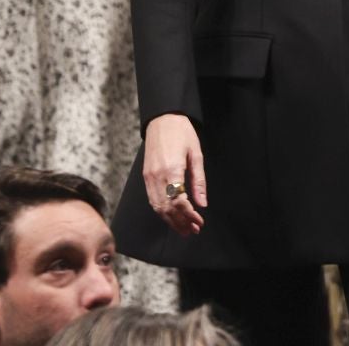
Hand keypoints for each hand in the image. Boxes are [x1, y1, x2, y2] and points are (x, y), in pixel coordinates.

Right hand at [141, 113, 206, 235]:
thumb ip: (199, 180)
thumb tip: (203, 204)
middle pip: (167, 208)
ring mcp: (149, 176)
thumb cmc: (182, 133)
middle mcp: (157, 176)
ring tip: (183, 229)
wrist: (162, 119)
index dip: (189, 215)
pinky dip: (162, 211)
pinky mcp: (146, 175)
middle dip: (180, 222)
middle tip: (193, 230)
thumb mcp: (196, 154)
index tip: (199, 222)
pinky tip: (171, 216)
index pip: (179, 202)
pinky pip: (152, 199)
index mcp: (172, 169)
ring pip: (158, 207)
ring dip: (171, 221)